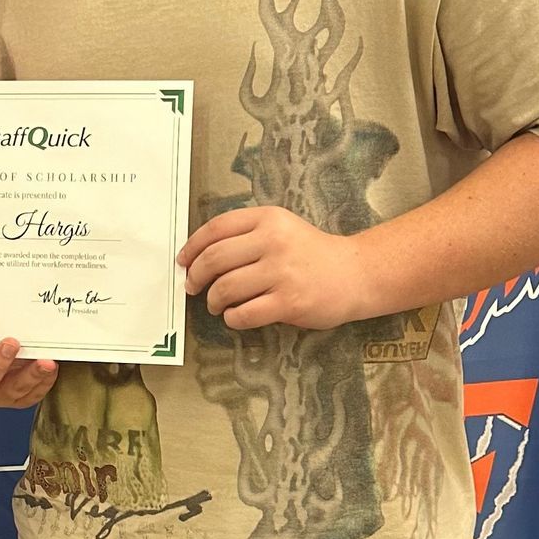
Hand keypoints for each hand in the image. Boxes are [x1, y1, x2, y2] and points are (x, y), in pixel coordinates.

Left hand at [179, 206, 366, 331]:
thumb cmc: (311, 254)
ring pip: (225, 289)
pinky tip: (236, 316)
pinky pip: (244, 314)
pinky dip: (232, 318)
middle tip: (194, 288)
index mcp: (269, 219)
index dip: (191, 247)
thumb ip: (246, 236)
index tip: (183, 262)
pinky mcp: (289, 302)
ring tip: (217, 305)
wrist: (355, 274)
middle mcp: (274, 242)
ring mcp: (282, 273)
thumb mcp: (281, 229)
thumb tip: (198, 257)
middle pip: (214, 259)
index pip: (215, 229)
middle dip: (196, 277)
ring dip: (213, 301)